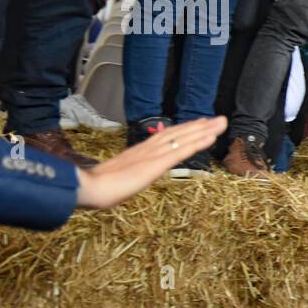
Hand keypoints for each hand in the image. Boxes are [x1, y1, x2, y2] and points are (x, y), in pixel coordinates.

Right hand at [75, 116, 226, 208]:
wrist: (87, 188)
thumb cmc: (95, 188)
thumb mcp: (115, 179)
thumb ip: (124, 176)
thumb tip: (122, 180)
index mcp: (138, 152)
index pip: (166, 137)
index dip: (183, 130)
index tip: (199, 125)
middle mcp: (147, 149)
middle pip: (178, 133)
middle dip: (199, 126)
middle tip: (218, 119)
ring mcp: (152, 154)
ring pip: (182, 137)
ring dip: (204, 129)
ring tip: (221, 122)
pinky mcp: (155, 163)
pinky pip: (180, 151)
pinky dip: (197, 142)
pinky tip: (211, 136)